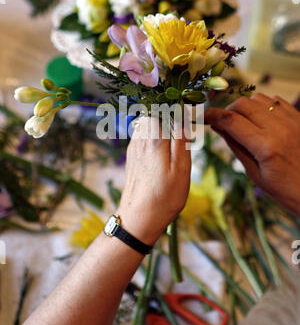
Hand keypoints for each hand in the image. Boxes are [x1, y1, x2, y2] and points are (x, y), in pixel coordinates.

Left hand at [117, 117, 190, 244]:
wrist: (138, 218)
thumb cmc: (165, 197)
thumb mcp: (181, 169)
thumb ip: (181, 139)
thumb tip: (183, 114)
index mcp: (154, 139)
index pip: (163, 106)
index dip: (176, 105)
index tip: (188, 113)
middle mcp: (141, 138)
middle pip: (153, 110)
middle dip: (169, 113)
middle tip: (183, 128)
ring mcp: (134, 146)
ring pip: (146, 121)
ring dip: (161, 123)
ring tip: (175, 139)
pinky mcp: (132, 154)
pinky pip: (142, 133)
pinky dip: (154, 133)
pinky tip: (163, 149)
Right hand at [205, 93, 299, 214]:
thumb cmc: (287, 190)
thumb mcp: (256, 174)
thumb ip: (236, 147)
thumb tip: (218, 127)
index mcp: (266, 147)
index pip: (231, 121)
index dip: (212, 115)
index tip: (202, 116)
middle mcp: (280, 128)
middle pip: (242, 104)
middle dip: (227, 111)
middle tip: (222, 123)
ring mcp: (293, 120)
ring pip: (258, 98)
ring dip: (245, 107)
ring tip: (243, 123)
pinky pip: (275, 101)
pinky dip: (262, 106)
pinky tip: (260, 120)